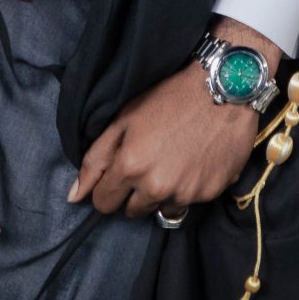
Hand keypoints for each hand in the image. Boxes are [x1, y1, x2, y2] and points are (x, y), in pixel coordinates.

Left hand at [70, 16, 274, 218]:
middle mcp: (157, 186)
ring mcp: (186, 192)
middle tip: (150, 164)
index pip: (103, 203)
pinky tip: (196, 162)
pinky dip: (190, 187)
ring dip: (163, 194)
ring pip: (162, 209)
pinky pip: (191, 202)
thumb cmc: (170, 98)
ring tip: (175, 163)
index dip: (109, 188)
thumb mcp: (124, 119)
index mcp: (130, 167)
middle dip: (135, 193)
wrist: (225, 87)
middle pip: (132, 212)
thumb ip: (95, 160)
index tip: (122, 172)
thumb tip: (73, 197)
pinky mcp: (211, 192)